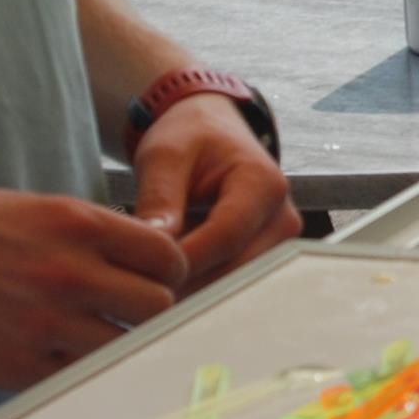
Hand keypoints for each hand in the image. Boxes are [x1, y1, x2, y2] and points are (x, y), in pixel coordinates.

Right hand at [0, 187, 189, 390]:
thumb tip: (147, 255)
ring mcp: (44, 323)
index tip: (157, 278)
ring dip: (120, 344)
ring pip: (125, 347)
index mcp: (76, 224)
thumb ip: (91, 233)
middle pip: (158, 305)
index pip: (166, 255)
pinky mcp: (17, 366)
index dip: (169, 270)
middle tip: (134, 313)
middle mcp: (68, 272)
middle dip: (153, 310)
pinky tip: (66, 358)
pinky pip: (78, 378)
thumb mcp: (34, 207)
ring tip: (101, 338)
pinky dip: (80, 372)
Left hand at [128, 98, 301, 288]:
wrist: (210, 131)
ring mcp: (278, 244)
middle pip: (233, 269)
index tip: (141, 271)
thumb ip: (160, 199)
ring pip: (231, 285)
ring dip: (189, 287)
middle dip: (183, 281)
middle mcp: (282, 218)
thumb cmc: (190, 137)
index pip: (226, 237)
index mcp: (264, 183)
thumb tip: (155, 250)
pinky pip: (229, 285)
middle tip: (136, 282)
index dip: (183, 259)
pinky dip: (197, 285)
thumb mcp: (165, 155)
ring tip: (151, 273)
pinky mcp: (266, 259)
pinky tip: (170, 272)